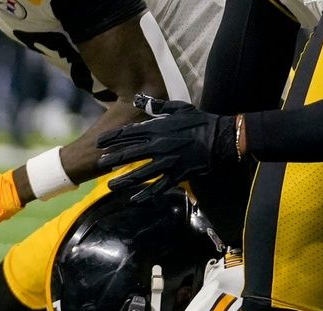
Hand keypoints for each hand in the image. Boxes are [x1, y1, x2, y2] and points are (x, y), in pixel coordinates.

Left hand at [97, 95, 238, 201]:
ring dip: (124, 180)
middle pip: (130, 154)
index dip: (112, 139)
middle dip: (112, 160)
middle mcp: (160, 145)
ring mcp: (168, 162)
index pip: (129, 134)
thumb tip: (138, 99)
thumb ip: (158, 107)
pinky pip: (159, 187)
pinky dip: (146, 194)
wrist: (224, 137)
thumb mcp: (180, 109)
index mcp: (159, 129)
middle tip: (98, 164)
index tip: (98, 143)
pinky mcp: (178, 174)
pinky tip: (134, 199)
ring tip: (110, 185)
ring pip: (141, 173)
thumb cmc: (201, 121)